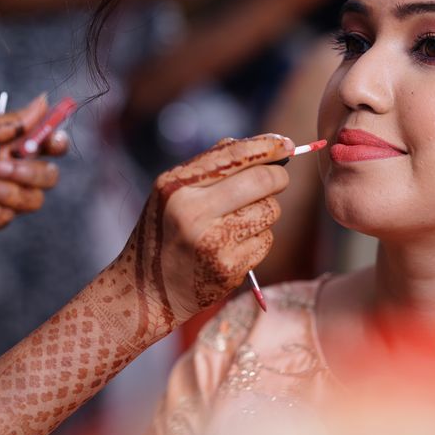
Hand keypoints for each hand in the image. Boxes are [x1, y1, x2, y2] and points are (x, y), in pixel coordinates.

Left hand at [0, 95, 68, 236]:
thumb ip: (11, 123)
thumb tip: (45, 102)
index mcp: (10, 146)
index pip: (50, 146)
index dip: (55, 143)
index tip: (43, 143)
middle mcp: (12, 172)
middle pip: (49, 177)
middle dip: (28, 172)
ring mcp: (2, 198)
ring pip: (32, 200)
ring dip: (1, 191)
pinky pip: (5, 218)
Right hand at [102, 134, 294, 333]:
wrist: (147, 290)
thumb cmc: (165, 232)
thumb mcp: (172, 192)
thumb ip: (210, 166)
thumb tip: (262, 145)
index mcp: (176, 187)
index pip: (233, 156)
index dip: (267, 146)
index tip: (287, 145)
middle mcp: (192, 214)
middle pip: (262, 181)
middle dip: (278, 177)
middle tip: (278, 179)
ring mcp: (211, 244)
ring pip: (269, 211)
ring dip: (264, 213)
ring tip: (238, 222)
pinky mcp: (227, 270)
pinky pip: (265, 242)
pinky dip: (258, 241)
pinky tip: (234, 248)